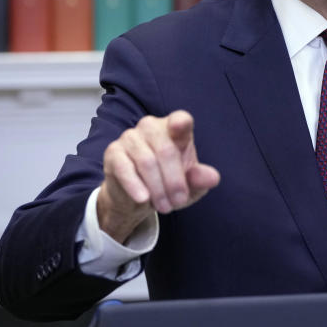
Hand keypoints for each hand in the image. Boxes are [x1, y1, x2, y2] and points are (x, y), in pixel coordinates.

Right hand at [97, 110, 220, 242]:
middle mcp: (151, 126)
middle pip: (166, 150)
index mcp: (175, 128)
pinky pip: (124, 168)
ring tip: (165, 206)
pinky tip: (143, 199)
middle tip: (178, 202)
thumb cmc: (169, 184)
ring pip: (147, 161)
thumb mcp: (190, 186)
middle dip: (174, 181)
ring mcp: (130, 137)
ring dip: (158, 188)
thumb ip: (200, 179)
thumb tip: (213, 178)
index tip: (179, 126)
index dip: (180, 123)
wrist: (139, 198)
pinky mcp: (113, 152)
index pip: (180, 120)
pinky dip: (135, 185)